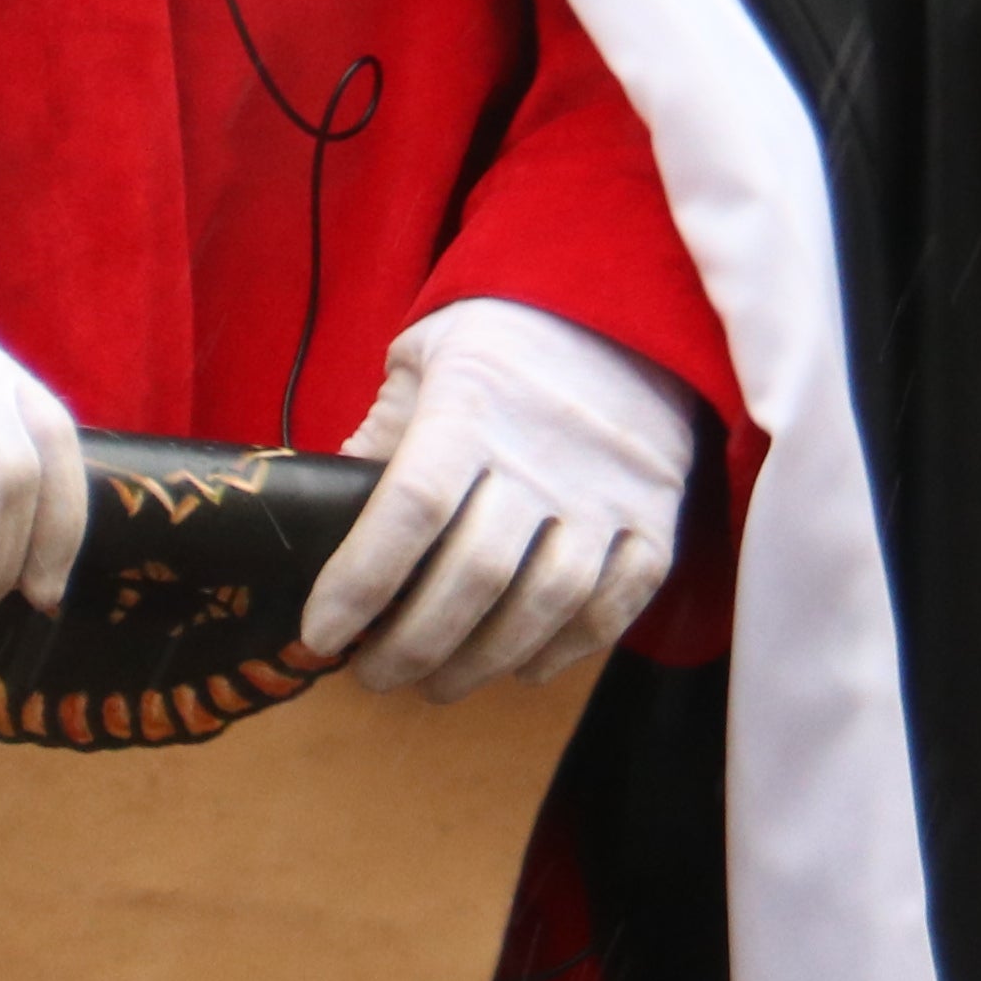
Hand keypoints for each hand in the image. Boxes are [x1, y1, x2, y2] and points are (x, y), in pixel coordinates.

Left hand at [300, 298, 705, 700]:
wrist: (626, 297)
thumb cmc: (504, 334)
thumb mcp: (422, 359)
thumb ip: (378, 438)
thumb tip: (324, 522)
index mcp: (473, 403)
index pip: (412, 508)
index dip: (360, 582)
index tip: (321, 634)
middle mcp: (547, 449)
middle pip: (476, 573)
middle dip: (411, 645)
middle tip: (374, 674)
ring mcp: (612, 485)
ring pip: (549, 600)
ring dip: (484, 661)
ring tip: (437, 683)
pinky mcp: (659, 508)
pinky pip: (620, 599)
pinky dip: (569, 647)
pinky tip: (522, 664)